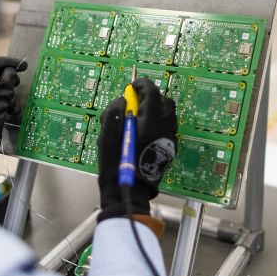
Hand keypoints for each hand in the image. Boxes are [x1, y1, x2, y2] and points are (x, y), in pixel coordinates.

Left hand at [0, 57, 27, 178]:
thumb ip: (5, 83)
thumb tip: (10, 72)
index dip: (5, 62)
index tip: (21, 66)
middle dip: (10, 80)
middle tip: (17, 84)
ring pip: (4, 91)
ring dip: (12, 96)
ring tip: (13, 106)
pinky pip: (5, 103)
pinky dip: (11, 106)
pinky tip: (13, 114)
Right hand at [97, 78, 177, 220]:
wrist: (131, 191)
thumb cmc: (116, 164)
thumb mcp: (106, 136)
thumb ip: (114, 113)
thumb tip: (123, 101)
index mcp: (149, 121)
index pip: (151, 91)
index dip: (141, 84)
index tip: (131, 87)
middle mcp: (164, 127)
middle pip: (165, 100)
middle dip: (151, 97)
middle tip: (135, 103)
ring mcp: (169, 138)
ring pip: (169, 114)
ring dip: (156, 110)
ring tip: (140, 119)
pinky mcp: (170, 148)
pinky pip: (168, 127)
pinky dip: (159, 123)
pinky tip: (145, 133)